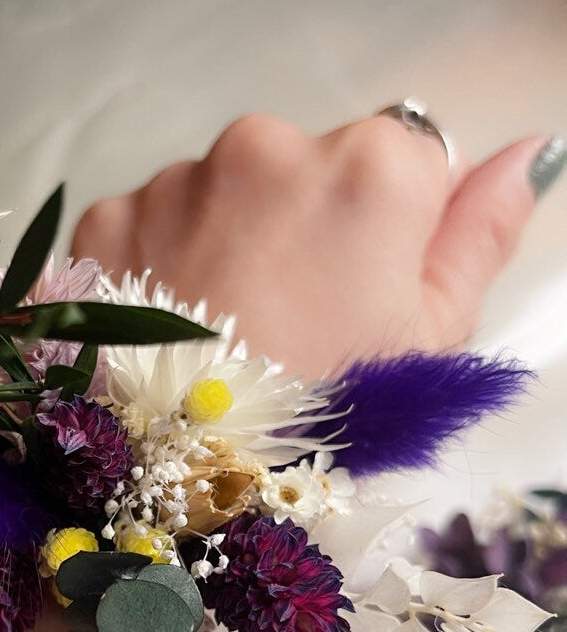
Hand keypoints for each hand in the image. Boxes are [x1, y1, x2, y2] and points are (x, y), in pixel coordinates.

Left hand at [71, 114, 561, 376]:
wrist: (184, 483)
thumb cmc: (325, 421)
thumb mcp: (428, 342)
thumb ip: (480, 233)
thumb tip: (528, 151)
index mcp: (369, 168)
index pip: (410, 160)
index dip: (394, 233)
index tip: (362, 296)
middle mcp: (266, 148)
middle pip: (307, 172)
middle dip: (305, 230)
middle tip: (290, 328)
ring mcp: (175, 181)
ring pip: (222, 195)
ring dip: (229, 245)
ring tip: (224, 339)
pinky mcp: (106, 221)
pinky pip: (148, 226)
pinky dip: (157, 267)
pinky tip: (168, 333)